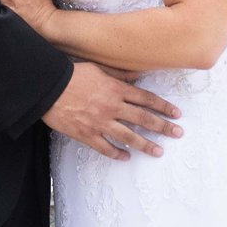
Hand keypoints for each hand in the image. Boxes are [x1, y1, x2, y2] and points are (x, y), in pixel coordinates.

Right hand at [43, 61, 181, 160]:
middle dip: (163, 127)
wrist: (48, 87)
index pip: (146, 99)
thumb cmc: (72, 75)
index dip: (163, 107)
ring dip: (146, 145)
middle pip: (144, 119)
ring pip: (129, 137)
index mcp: (116, 89)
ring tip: (159, 152)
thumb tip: (139, 75)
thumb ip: (120, 74)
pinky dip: (117, 154)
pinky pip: (105, 148)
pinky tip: (126, 157)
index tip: (176, 113)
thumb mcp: (99, 68)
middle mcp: (112, 107)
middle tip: (178, 133)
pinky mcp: (87, 134)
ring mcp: (100, 122)